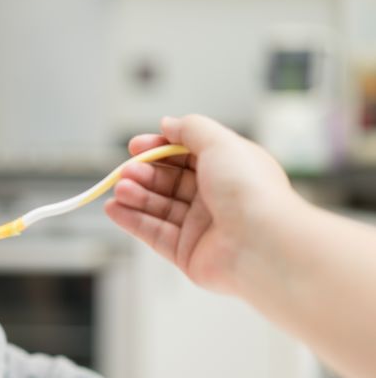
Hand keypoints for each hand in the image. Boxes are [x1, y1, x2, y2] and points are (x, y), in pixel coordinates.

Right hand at [104, 114, 296, 296]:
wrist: (262, 243)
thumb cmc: (249, 190)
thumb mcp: (220, 142)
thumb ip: (190, 129)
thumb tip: (167, 124)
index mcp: (228, 169)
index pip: (185, 155)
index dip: (159, 149)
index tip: (135, 146)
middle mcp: (215, 197)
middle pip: (168, 181)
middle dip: (144, 173)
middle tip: (126, 171)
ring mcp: (201, 227)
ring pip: (158, 207)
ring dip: (135, 195)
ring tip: (119, 189)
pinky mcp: (187, 253)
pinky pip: (154, 234)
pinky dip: (132, 221)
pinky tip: (114, 209)